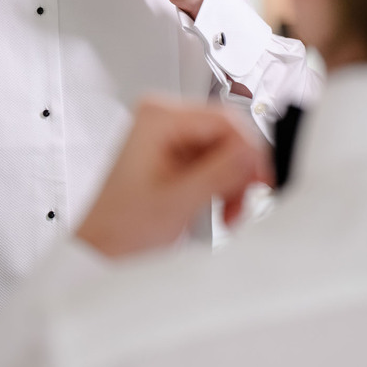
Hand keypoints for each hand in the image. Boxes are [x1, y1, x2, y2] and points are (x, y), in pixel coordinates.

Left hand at [76, 98, 271, 256]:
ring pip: (228, 149)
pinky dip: (225, 185)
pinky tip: (220, 206)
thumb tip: (253, 151)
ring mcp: (171, 134)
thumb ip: (220, 172)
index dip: (249, 150)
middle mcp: (164, 118)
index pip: (225, 119)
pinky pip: (218, 161)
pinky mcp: (178, 152)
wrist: (105, 249)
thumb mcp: (179, 199)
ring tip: (227, 212)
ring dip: (234, 183)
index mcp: (158, 117)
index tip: (262, 177)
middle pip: (228, 134)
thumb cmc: (122, 227)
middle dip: (240, 171)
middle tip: (243, 200)